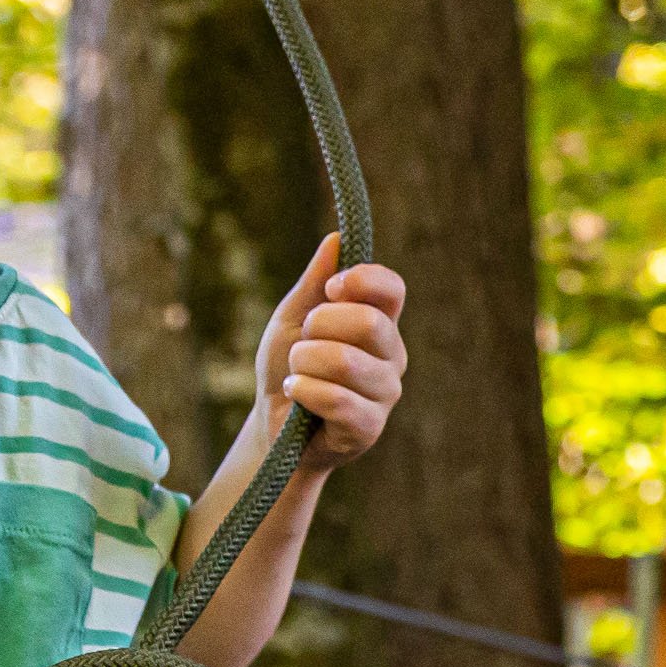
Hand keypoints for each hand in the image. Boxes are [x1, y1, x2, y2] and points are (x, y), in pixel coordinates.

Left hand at [260, 244, 407, 458]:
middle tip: (303, 343)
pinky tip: (297, 396)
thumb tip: (337, 239)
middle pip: (369, 323)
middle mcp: (391, 356)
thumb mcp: (292, 319)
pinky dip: (304, 392)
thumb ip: (314, 282)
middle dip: (319, 327)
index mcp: (379, 323)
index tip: (330, 289)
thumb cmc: (288, 369)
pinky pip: (337, 399)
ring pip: (346, 362)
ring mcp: (385, 393)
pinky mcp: (370, 427)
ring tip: (296, 374)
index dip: (362, 280)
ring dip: (304, 364)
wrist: (272, 425)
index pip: (392, 289)